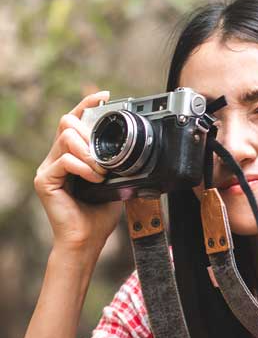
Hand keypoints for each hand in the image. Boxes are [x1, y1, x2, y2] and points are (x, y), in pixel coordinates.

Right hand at [35, 92, 122, 253]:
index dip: (87, 105)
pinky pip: (64, 160)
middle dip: (89, 131)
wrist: (87, 240)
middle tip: (103, 154)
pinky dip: (83, 168)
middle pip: (66, 123)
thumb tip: (133, 150)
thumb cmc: (98, 216)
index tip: (104, 97)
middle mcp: (55, 158)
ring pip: (65, 138)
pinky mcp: (44, 180)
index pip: (74, 122)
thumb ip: (116, 165)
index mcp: (70, 156)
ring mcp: (47, 168)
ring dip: (89, 152)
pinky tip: (95, 179)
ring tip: (100, 171)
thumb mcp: (114, 183)